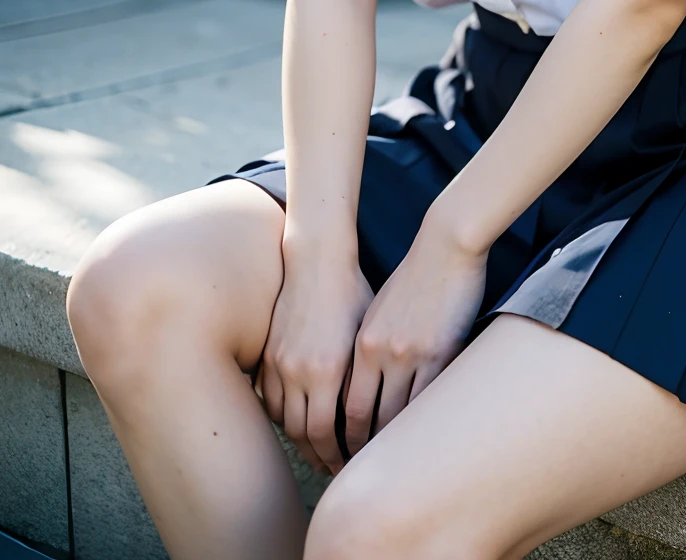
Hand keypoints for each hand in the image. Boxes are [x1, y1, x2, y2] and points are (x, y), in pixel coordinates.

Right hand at [258, 246, 372, 475]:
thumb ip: (363, 377)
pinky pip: (269, 398)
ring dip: (299, 439)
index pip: (325, 433)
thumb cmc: (352, 292)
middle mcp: (297, 371)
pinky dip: (282, 415)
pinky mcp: (268, 354)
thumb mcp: (365, 335)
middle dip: (318, 455)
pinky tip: (298, 418)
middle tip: (333, 467)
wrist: (318, 259)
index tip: (349, 465)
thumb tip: (376, 415)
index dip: (336, 455)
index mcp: (326, 369)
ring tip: (317, 449)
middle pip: (301, 434)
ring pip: (282, 419)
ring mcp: (278, 363)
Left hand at [342, 219, 487, 454]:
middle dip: (358, 450)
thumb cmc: (412, 277)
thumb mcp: (379, 313)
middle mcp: (380, 353)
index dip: (340, 437)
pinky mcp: (441, 352)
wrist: (446, 245)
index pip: (345, 405)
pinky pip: (428, 400)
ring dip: (391, 444)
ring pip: (396, 416)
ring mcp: (411, 354)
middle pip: (364, 417)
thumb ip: (367, 349)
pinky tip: (421, 439)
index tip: (341, 456)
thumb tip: (360, 387)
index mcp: (361, 343)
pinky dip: (421, 424)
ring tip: (391, 467)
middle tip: (359, 472)